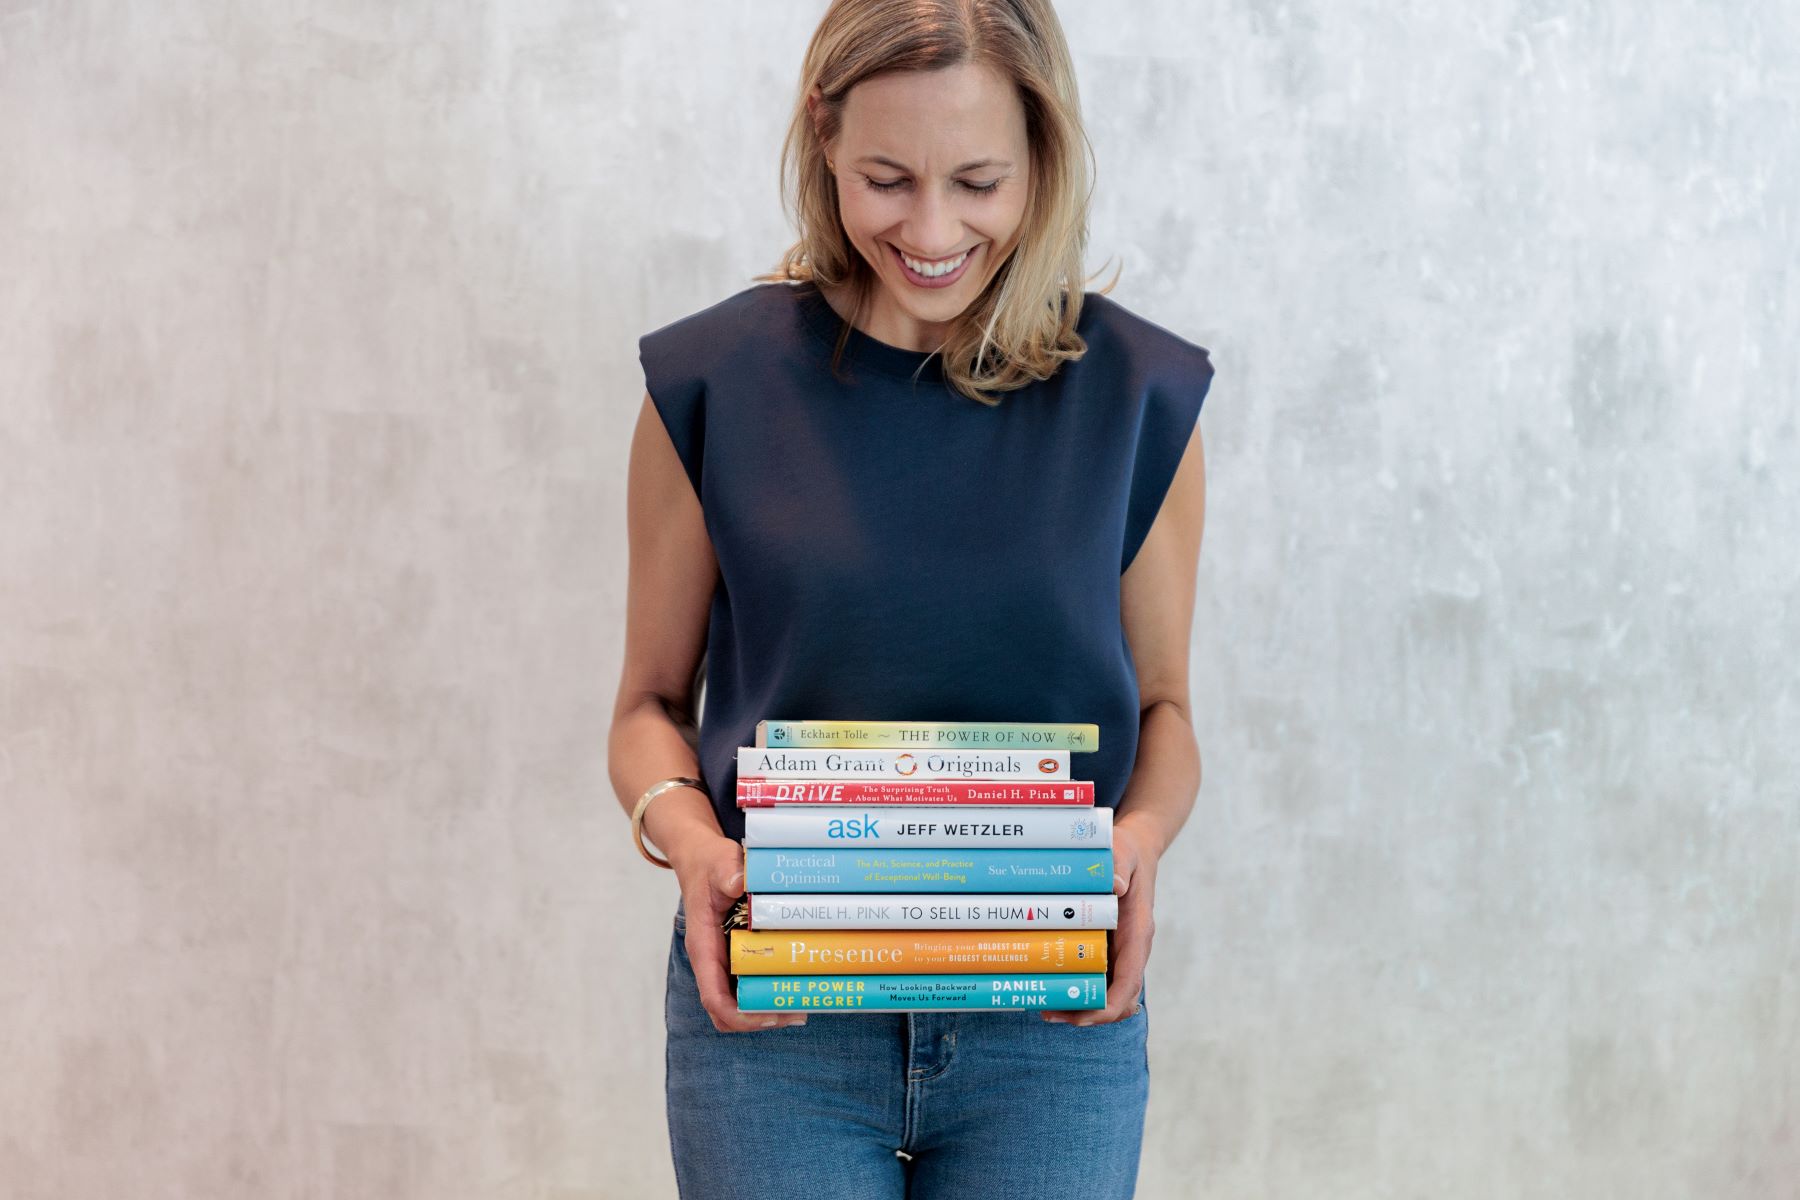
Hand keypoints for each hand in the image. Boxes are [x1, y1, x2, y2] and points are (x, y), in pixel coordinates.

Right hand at [668, 833, 808, 1032]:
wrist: (699, 859)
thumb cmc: (708, 864)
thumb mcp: (718, 863)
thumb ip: (727, 872)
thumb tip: (739, 882)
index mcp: (703, 947)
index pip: (713, 997)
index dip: (739, 1015)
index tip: (769, 1015)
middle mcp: (711, 960)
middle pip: (726, 1009)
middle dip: (758, 1018)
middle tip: (796, 1013)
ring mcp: (723, 960)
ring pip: (737, 1000)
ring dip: (764, 1008)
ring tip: (800, 1006)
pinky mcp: (734, 953)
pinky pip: (746, 982)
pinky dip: (766, 990)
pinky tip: (792, 983)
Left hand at [1041, 821, 1157, 1025]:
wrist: (1137, 850)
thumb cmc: (1128, 853)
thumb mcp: (1123, 852)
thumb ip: (1119, 865)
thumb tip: (1115, 885)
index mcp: (1138, 933)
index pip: (1129, 981)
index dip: (1108, 1006)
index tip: (1082, 1016)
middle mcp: (1131, 949)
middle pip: (1119, 999)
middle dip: (1088, 1014)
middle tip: (1049, 1013)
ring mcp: (1120, 950)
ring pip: (1108, 994)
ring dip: (1082, 1007)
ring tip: (1045, 1008)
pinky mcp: (1108, 947)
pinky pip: (1098, 979)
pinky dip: (1079, 991)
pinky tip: (1051, 988)